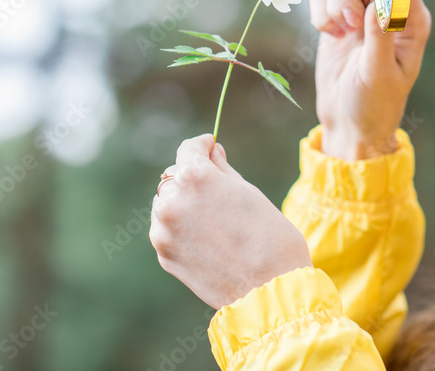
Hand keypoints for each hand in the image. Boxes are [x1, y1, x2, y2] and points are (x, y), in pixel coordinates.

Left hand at [149, 133, 312, 309]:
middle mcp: (173, 199)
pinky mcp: (164, 253)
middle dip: (193, 177)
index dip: (202, 145)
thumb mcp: (250, 193)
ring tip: (213, 218)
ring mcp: (164, 229)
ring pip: (167, 203)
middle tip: (217, 187)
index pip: (189, 148)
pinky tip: (207, 238)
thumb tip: (212, 153)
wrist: (269, 289)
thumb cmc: (270, 236)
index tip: (210, 147)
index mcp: (196, 177)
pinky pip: (168, 229)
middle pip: (175, 176)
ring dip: (183, 203)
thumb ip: (224, 171)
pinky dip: (181, 227)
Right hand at [308, 0, 430, 159]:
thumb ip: (380, 34)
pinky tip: (330, 35)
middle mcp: (388, 8)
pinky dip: (319, 10)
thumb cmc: (375, 103)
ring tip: (343, 31)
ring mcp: (361, 11)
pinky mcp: (337, 18)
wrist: (349, 124)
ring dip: (335, 0)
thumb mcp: (379, 72)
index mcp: (412, 19)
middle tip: (348, 19)